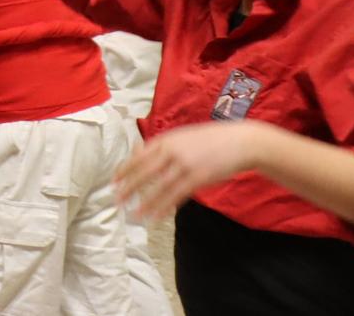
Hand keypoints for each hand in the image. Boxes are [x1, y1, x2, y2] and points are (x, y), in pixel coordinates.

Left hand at [115, 121, 265, 222]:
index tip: (113, 181)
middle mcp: (171, 151)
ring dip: (145, 202)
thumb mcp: (182, 137)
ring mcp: (184, 164)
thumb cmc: (210, 140)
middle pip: (144, 171)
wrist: (239, 142)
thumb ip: (164, 146)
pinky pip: (177, 195)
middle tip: (115, 199)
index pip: (139, 156)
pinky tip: (155, 217)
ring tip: (133, 214)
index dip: (125, 170)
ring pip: (159, 187)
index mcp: (166, 139)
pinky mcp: (198, 178)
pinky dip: (164, 207)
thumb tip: (143, 155)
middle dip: (129, 186)